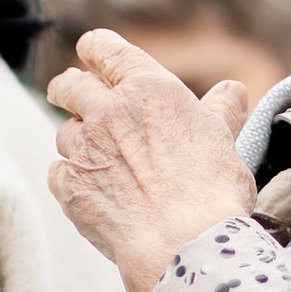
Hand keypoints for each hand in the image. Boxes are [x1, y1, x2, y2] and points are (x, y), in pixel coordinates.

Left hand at [45, 29, 257, 291]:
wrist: (184, 242)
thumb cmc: (212, 191)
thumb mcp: (223, 139)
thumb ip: (221, 109)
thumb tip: (232, 90)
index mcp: (148, 88)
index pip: (106, 49)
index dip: (95, 49)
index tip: (89, 52)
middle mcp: (108, 111)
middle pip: (70, 85)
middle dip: (66, 86)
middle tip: (65, 92)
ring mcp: (84, 148)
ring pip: (64, 132)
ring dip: (76, 139)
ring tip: (96, 156)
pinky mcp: (69, 186)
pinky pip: (58, 171)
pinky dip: (71, 176)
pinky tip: (90, 188)